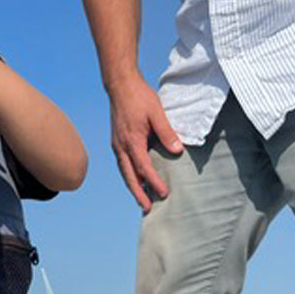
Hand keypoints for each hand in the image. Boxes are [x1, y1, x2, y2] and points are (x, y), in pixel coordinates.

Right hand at [108, 73, 182, 211]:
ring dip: (133, 187)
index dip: (154, 182)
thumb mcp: (157, 113)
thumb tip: (177, 151)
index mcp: (132, 141)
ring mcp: (117, 145)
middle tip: (147, 209)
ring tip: (141, 199)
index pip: (144, 168)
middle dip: (138, 194)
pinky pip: (123, 164)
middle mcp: (121, 147)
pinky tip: (136, 178)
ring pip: (124, 172)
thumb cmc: (139, 97)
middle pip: (129, 177)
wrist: (120, 84)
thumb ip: (167, 132)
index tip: (163, 193)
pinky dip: (129, 175)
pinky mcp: (117, 142)